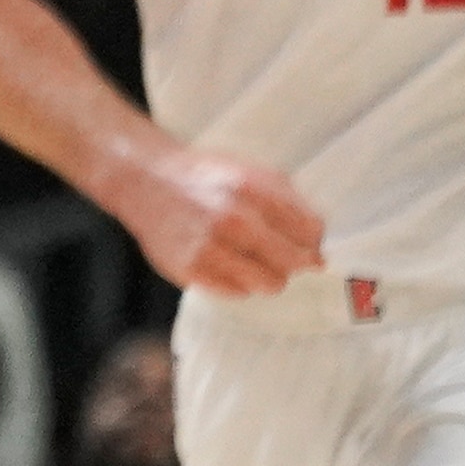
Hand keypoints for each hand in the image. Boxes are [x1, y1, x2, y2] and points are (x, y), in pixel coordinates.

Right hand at [105, 137, 322, 298]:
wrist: (146, 181)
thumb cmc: (206, 178)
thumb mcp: (253, 173)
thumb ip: (290, 201)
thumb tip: (318, 240)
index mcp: (254, 190)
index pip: (310, 231)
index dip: (313, 240)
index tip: (307, 243)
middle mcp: (231, 219)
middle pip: (294, 261)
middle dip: (297, 262)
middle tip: (285, 257)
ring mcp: (208, 247)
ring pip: (269, 284)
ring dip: (270, 276)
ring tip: (255, 262)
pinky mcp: (188, 269)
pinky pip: (236, 293)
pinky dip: (239, 283)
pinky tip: (229, 265)